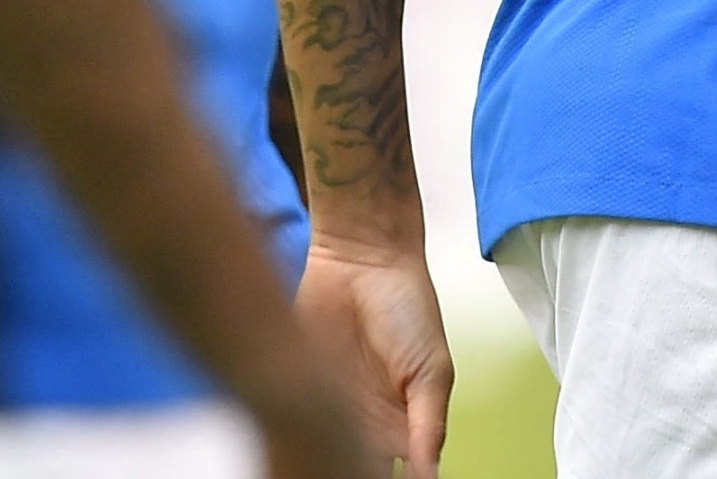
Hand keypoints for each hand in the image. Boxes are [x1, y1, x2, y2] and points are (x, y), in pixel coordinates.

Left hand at [290, 236, 453, 476]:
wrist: (361, 259)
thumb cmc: (407, 306)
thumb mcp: (431, 370)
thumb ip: (429, 427)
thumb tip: (428, 478)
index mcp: (400, 429)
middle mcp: (362, 427)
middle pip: (351, 472)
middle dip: (344, 476)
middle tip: (340, 474)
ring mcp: (327, 411)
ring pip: (317, 458)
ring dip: (314, 466)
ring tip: (314, 466)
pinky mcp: (296, 391)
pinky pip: (287, 428)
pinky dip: (284, 447)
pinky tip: (286, 456)